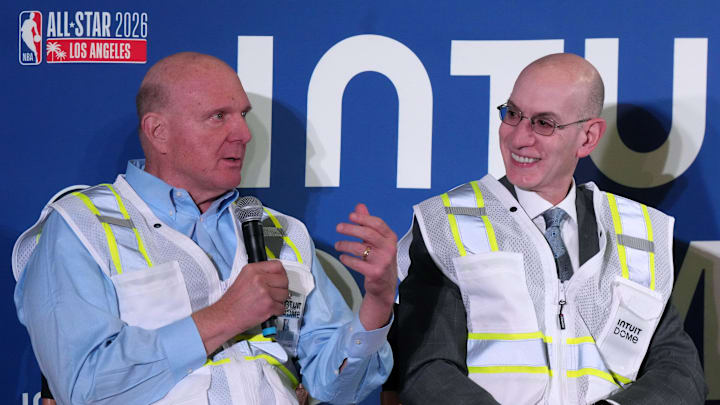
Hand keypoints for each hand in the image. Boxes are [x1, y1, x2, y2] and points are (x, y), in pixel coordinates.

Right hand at [192, 260, 287, 354]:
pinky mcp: (268, 305)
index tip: (279, 279)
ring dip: (279, 300)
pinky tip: (267, 310)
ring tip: (268, 302)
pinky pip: (282, 307)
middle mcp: (259, 278)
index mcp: (252, 270)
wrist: (224, 317)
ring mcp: (264, 292)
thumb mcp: (243, 279)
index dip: (281, 273)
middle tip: (275, 293)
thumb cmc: (232, 302)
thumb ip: (259, 274)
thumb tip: (275, 275)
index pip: (277, 265)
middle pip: (284, 280)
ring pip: (285, 294)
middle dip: (282, 288)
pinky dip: (277, 311)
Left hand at [335, 203, 397, 329]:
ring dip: (345, 245)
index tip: (351, 216)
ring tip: (338, 245)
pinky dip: (347, 259)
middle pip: (368, 233)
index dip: (363, 218)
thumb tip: (360, 207)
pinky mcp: (375, 272)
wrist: (385, 285)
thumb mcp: (377, 240)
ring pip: (359, 248)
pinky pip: (356, 263)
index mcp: (390, 238)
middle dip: (351, 229)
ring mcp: (383, 261)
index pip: (377, 223)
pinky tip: (343, 257)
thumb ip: (368, 223)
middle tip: (339, 227)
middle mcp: (389, 248)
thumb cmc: (380, 259)